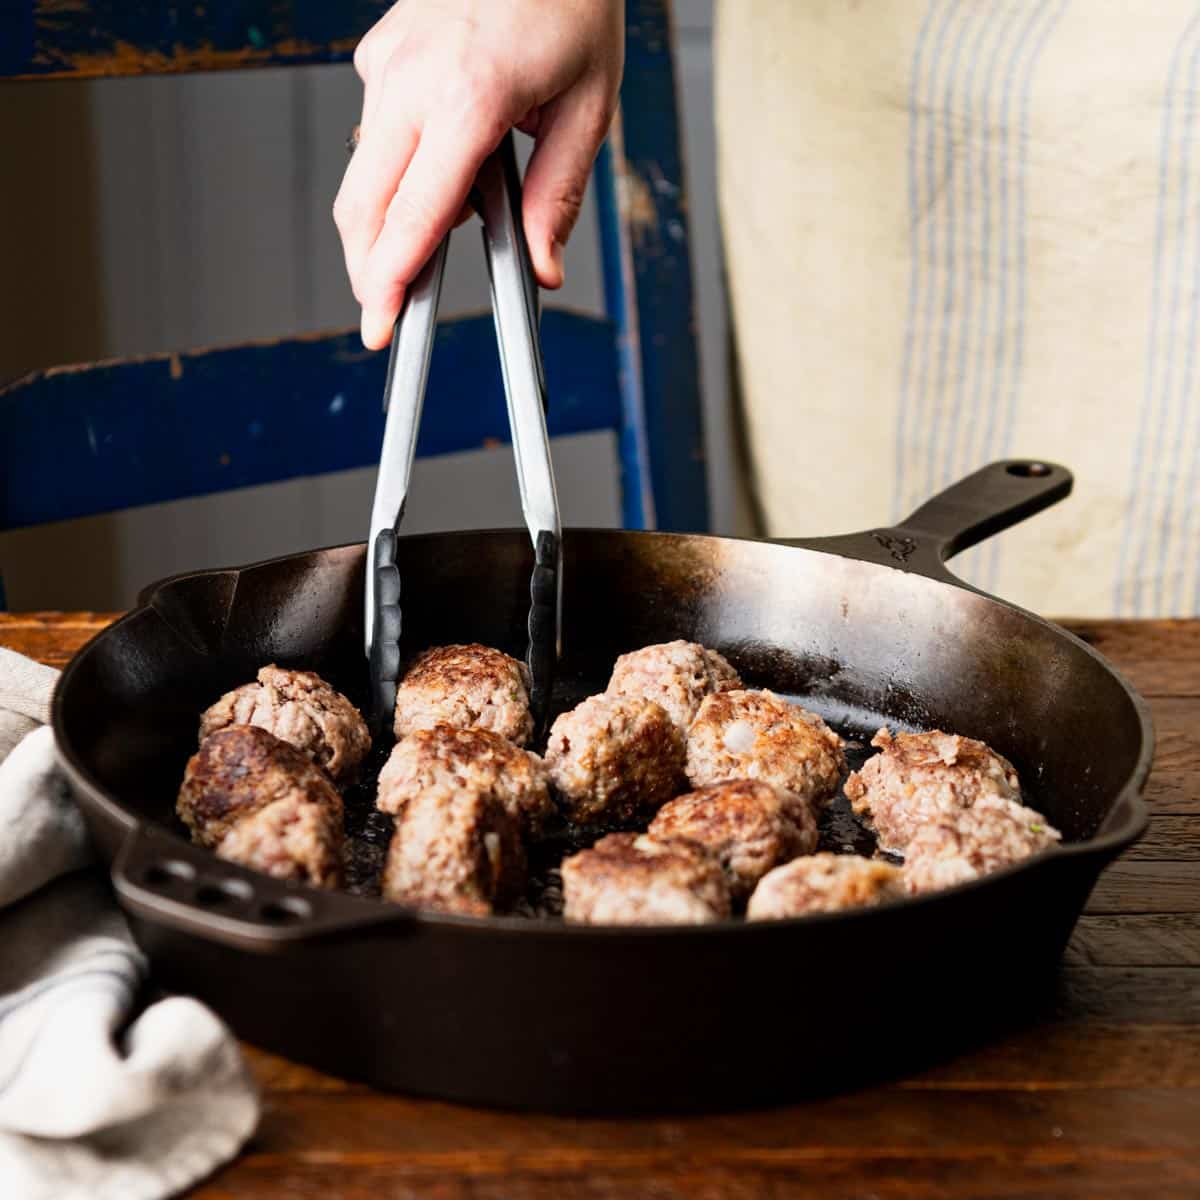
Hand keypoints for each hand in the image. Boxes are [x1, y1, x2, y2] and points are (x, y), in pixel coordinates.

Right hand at [335, 0, 623, 348]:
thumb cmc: (571, 2)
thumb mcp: (588, 108)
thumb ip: (558, 196)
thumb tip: (544, 267)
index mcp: (467, 97)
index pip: (413, 214)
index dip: (390, 279)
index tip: (379, 323)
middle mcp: (411, 78)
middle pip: (362, 204)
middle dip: (368, 267)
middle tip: (389, 307)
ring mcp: (387, 61)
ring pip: (363, 172)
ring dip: (389, 217)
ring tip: (460, 209)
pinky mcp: (380, 51)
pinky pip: (375, 130)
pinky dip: (398, 166)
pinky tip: (448, 155)